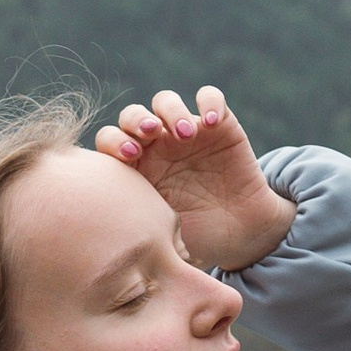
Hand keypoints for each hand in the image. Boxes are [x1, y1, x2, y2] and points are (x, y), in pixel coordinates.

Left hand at [96, 85, 293, 272]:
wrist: (240, 233)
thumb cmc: (196, 237)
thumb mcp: (163, 238)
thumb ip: (138, 234)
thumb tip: (109, 252)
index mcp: (136, 168)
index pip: (111, 142)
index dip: (114, 144)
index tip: (129, 157)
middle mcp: (157, 145)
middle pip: (133, 116)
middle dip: (137, 121)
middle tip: (150, 135)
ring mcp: (186, 132)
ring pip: (165, 102)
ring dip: (170, 111)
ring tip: (185, 134)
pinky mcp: (219, 124)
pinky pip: (210, 97)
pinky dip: (210, 102)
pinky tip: (212, 121)